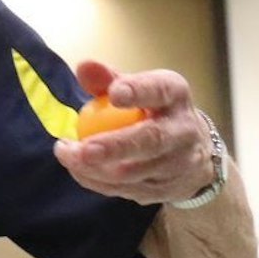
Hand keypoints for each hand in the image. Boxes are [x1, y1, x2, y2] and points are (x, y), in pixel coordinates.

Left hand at [52, 61, 213, 204]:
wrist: (192, 152)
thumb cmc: (154, 112)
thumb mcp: (139, 88)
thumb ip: (108, 79)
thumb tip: (84, 67)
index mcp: (175, 96)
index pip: (159, 90)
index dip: (138, 91)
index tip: (114, 93)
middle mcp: (183, 131)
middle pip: (150, 141)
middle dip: (114, 147)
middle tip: (82, 148)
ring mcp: (177, 165)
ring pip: (133, 172)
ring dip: (94, 167)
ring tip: (66, 154)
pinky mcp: (164, 190)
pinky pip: (124, 189)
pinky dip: (95, 181)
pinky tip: (77, 169)